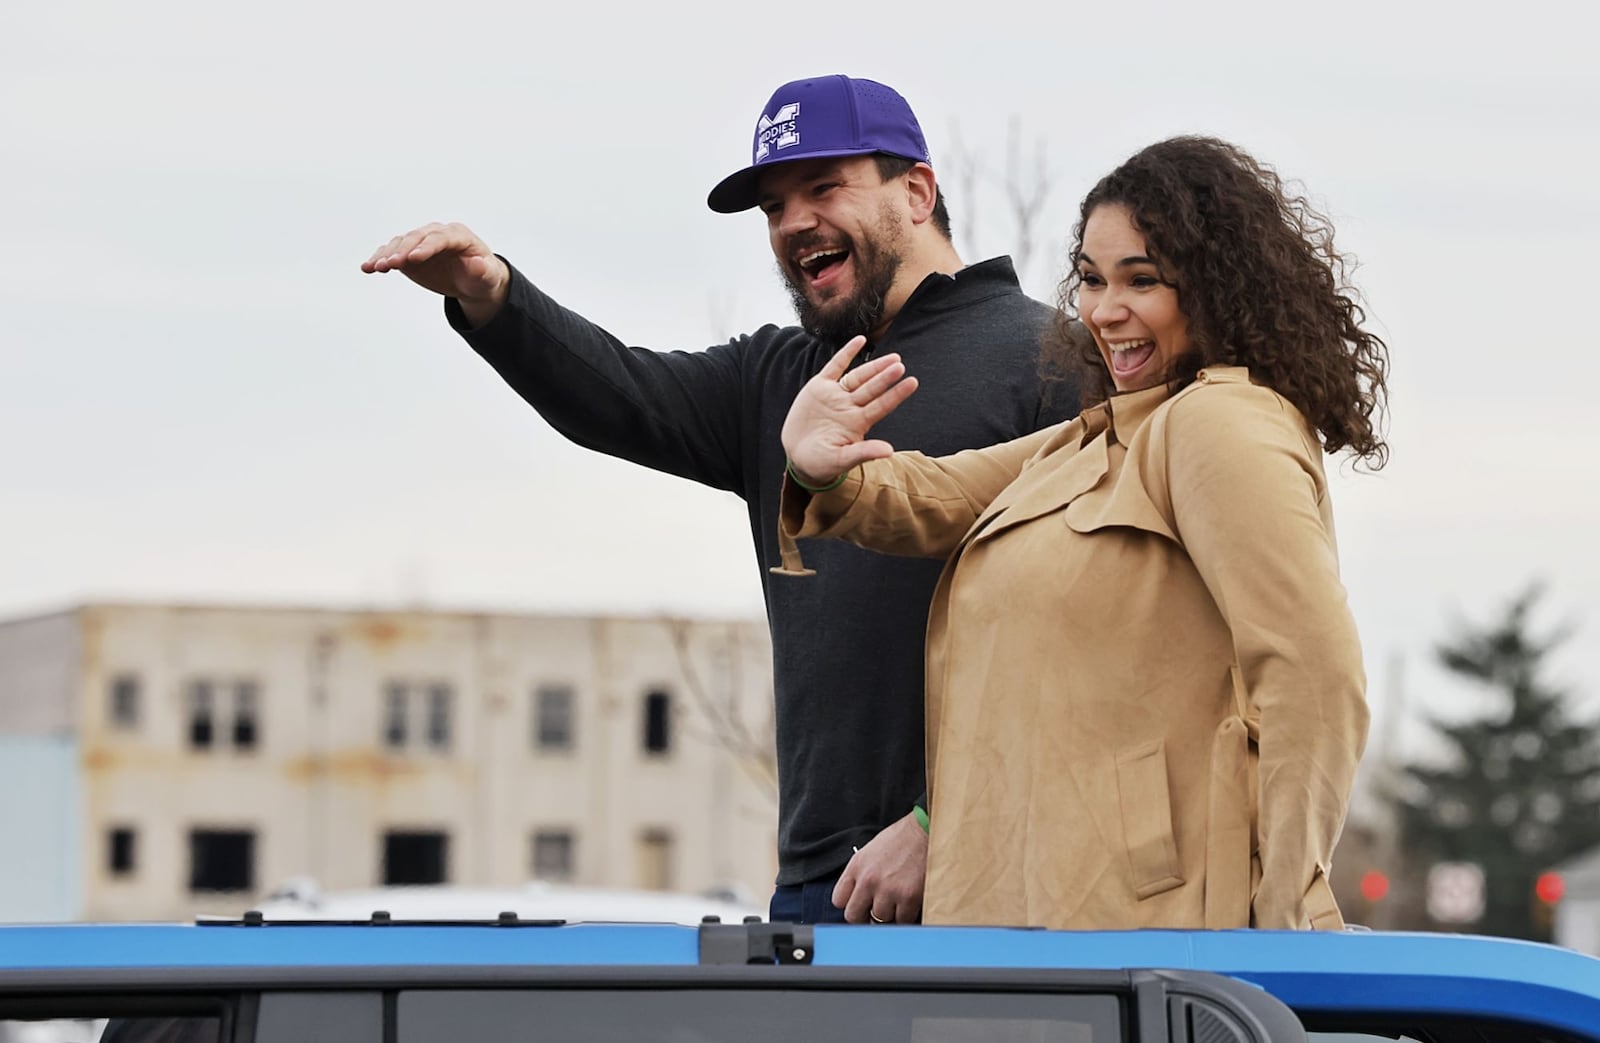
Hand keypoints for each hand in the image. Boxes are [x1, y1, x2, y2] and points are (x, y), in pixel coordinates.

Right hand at [361, 221, 509, 326]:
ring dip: (387, 254)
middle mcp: (436, 234)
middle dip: (403, 250)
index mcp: (458, 235)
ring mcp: (420, 242)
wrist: (472, 280)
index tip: (414, 259)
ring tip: (375, 267)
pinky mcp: (408, 252)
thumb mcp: (488, 276)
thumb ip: (482, 270)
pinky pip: (391, 253)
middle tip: (391, 264)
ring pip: (400, 243)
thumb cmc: (482, 276)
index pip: (440, 238)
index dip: (427, 247)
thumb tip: (476, 263)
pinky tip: (367, 268)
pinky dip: (379, 259)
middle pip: (416, 237)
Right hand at [781, 336, 918, 487]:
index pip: (882, 406)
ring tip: (892, 358)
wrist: (797, 456)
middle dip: (885, 377)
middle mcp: (850, 406)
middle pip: (872, 388)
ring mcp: (836, 395)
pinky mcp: (819, 387)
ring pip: (858, 376)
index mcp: (858, 423)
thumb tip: (890, 452)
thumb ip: (864, 453)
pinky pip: (835, 366)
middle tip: (900, 365)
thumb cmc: (822, 463)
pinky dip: (846, 353)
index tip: (912, 382)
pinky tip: (859, 340)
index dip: (896, 394)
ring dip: (874, 367)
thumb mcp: (841, 460)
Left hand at [832, 811, 927, 923]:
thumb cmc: (901, 839)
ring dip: (888, 916)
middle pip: (853, 916)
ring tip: (897, 902)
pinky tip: (910, 904)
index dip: (850, 904)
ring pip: (880, 921)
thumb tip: (859, 897)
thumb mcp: (870, 851)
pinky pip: (902, 921)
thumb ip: (860, 875)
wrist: (926, 830)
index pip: (838, 900)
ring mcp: (888, 890)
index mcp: (856, 866)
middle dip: (864, 917)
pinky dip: (906, 916)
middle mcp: (868, 880)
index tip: (859, 904)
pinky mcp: (909, 897)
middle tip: (875, 913)